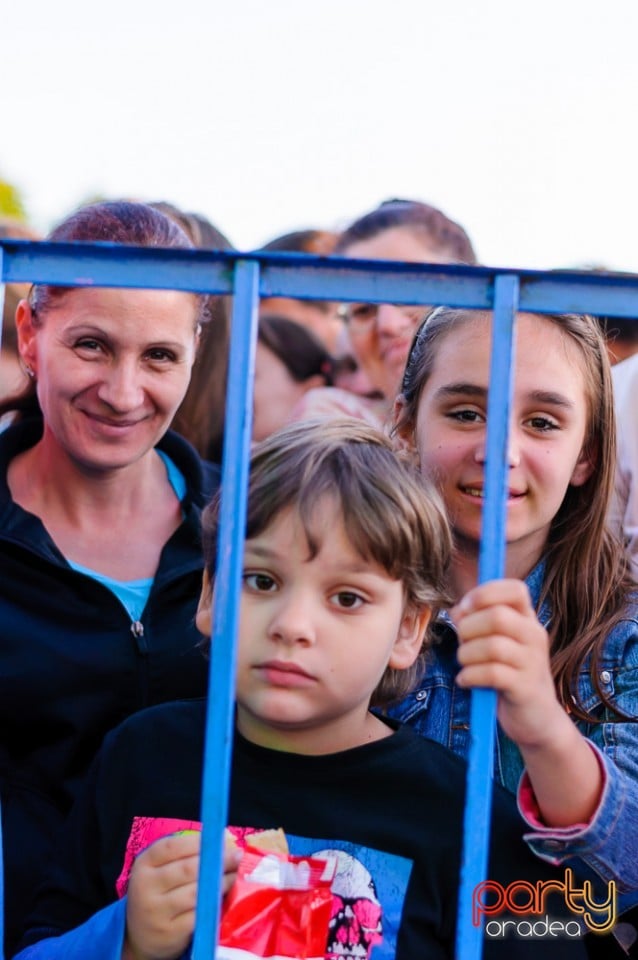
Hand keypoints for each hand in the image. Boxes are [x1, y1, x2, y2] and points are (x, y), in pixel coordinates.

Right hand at [123, 831, 240, 959]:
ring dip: (220, 882)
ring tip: (233, 875)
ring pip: (196, 893)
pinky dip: (214, 904)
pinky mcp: (170, 933)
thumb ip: (184, 856)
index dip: (198, 842)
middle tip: (236, 856)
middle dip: (217, 861)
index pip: (172, 847)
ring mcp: (157, 912)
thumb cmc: (158, 893)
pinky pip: (198, 915)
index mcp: (144, 864)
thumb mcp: (160, 870)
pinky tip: (222, 897)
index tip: (220, 841)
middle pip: (187, 869)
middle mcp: (146, 887)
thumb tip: (221, 844)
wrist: (141, 935)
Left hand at [452, 579, 563, 749]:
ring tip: (464, 664)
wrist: (537, 718)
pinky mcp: (525, 688)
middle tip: (461, 643)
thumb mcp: (496, 642)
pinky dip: (470, 676)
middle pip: (497, 616)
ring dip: (466, 655)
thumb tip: (457, 611)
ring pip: (492, 646)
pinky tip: (465, 680)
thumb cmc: (509, 673)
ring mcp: (533, 662)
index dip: (485, 593)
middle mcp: (535, 636)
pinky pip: (491, 674)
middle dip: (468, 628)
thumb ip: (477, 622)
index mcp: (528, 619)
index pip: (515, 589)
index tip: (465, 608)